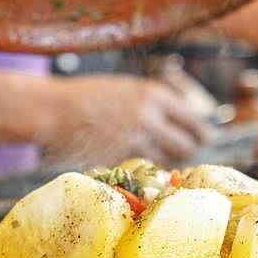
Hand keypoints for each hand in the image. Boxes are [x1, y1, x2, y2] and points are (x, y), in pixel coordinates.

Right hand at [40, 75, 211, 165]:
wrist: (53, 108)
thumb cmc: (88, 97)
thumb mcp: (127, 89)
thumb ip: (154, 103)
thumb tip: (183, 117)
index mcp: (153, 94)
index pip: (193, 118)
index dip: (201, 131)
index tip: (205, 138)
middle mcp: (148, 115)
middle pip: (187, 144)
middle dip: (187, 150)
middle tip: (184, 152)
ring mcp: (134, 138)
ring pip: (167, 159)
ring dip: (167, 161)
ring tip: (159, 158)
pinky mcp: (119, 157)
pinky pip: (143, 167)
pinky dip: (145, 168)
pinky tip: (139, 163)